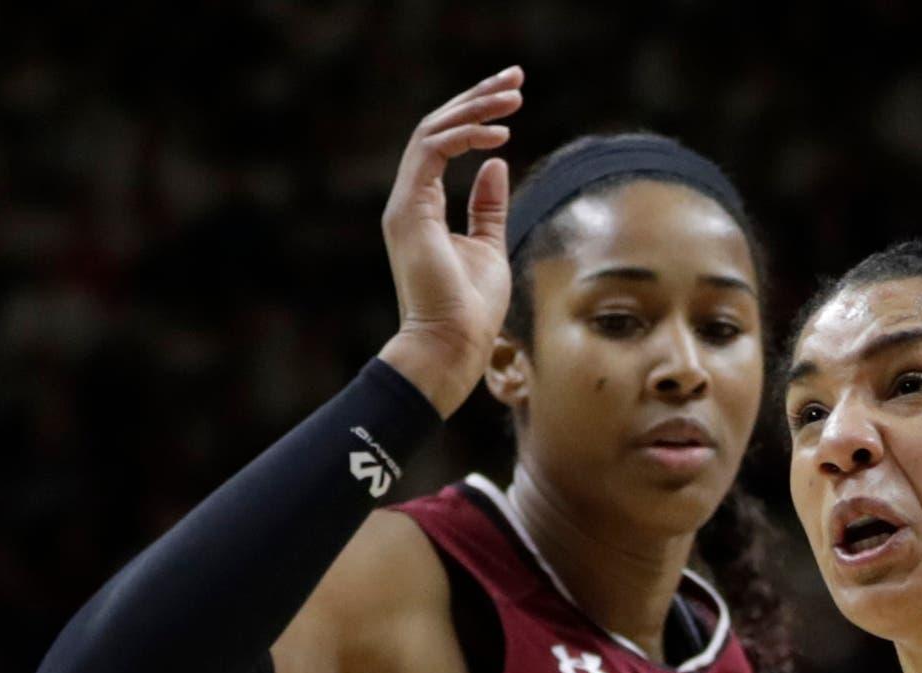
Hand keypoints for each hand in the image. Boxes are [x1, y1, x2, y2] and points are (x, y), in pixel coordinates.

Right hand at [376, 68, 522, 413]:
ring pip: (433, 131)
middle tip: (515, 78)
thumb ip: (487, 205)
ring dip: (475, 108)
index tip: (512, 103)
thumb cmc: (471, 309)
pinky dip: (464, 135)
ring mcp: (405, 204)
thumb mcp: (489, 245)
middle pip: (437, 127)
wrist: (451, 346)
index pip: (444, 143)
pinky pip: (431, 152)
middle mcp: (409, 199)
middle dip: (477, 97)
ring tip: (513, 96)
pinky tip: (498, 133)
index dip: (476, 116)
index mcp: (423, 206)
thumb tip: (496, 163)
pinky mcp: (410, 211)